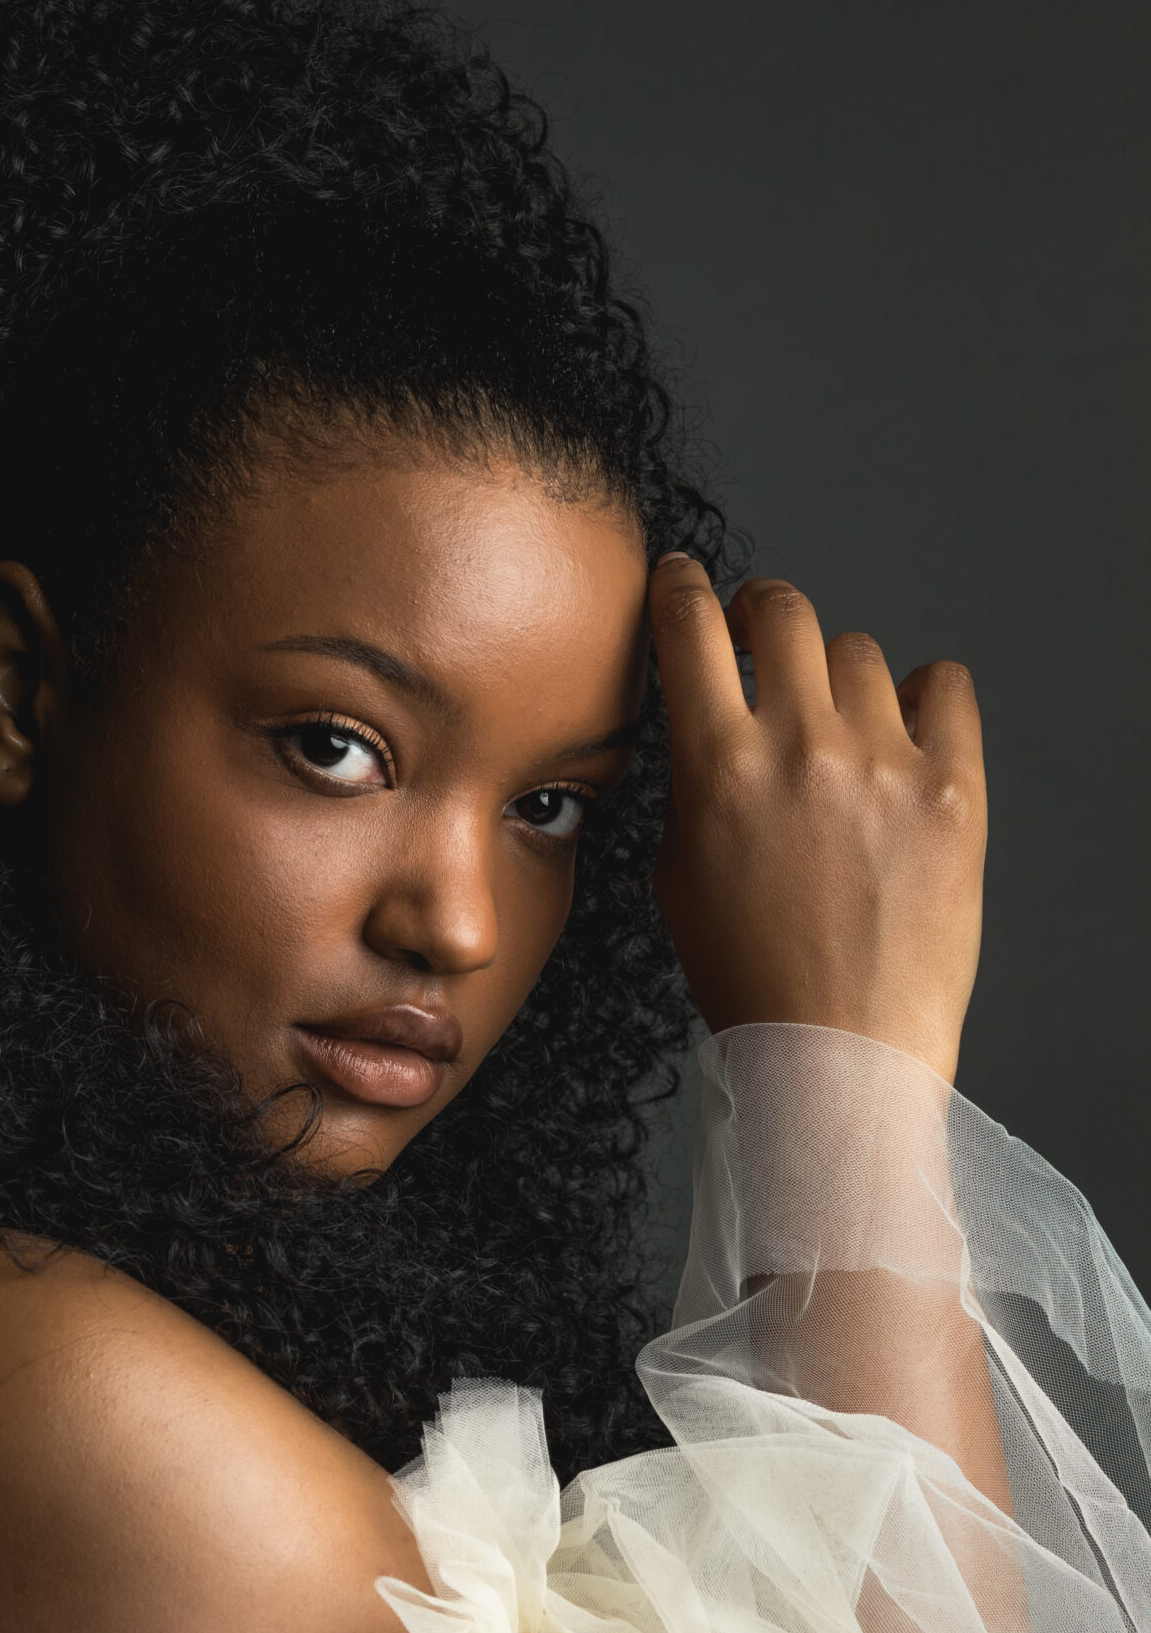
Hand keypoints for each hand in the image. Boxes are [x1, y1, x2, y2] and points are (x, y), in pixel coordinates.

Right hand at [648, 558, 984, 1083]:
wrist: (839, 1051)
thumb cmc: (752, 980)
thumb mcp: (678, 877)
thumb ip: (693, 786)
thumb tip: (713, 732)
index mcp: (716, 766)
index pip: (688, 627)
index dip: (680, 588)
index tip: (683, 581)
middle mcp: (801, 746)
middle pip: (784, 612)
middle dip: (763, 613)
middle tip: (761, 634)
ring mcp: (885, 762)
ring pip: (861, 652)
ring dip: (840, 677)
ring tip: (839, 728)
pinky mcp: (955, 789)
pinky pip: (947, 686)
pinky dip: (925, 696)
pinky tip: (909, 731)